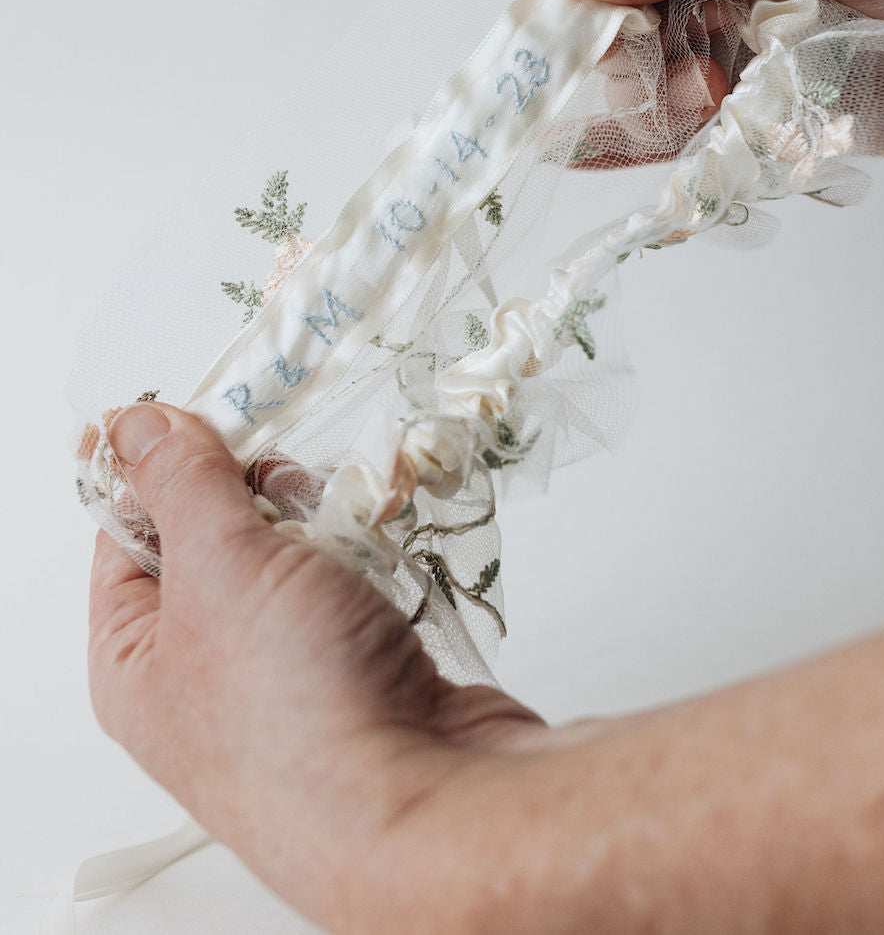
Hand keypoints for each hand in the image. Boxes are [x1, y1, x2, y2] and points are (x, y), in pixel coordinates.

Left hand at [89, 401, 545, 931]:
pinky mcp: (360, 669)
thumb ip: (180, 480)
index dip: (160, 465)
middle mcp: (204, 673)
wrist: (425, 802)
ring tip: (350, 521)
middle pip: (218, 536)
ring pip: (295, 556)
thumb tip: (133, 425)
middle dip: (260, 493)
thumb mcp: (218, 564)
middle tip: (287, 480)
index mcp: (137, 659)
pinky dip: (370, 557)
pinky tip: (388, 554)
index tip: (204, 413)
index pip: (126, 533)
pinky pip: (353, 586)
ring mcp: (288, 674)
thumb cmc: (298, 706)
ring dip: (325, 522)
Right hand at [557, 0, 883, 154]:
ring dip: (665, 106)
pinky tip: (586, 155)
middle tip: (697, 73)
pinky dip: (651, 149)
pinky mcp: (773, 114)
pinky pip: (699, 136)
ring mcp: (746, 49)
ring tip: (715, 104)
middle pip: (631, 25)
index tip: (601, 26)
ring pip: (659, 86)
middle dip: (647, 56)